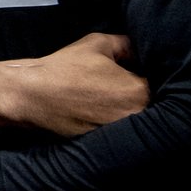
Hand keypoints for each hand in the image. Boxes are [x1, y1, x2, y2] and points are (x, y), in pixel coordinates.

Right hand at [12, 33, 148, 135]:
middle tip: (119, 91)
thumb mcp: (97, 43)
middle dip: (141, 99)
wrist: (32, 96)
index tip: (135, 76)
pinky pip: (120, 136)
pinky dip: (115, 128)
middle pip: (151, 108)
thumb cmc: (64, 68)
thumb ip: (126, 44)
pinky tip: (98, 114)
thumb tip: (139, 50)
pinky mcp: (105, 147)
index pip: (159, 85)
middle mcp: (134, 116)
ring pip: (135, 123)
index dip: (147, 79)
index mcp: (138, 91)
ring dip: (129, 115)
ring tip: (107, 103)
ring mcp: (119, 135)